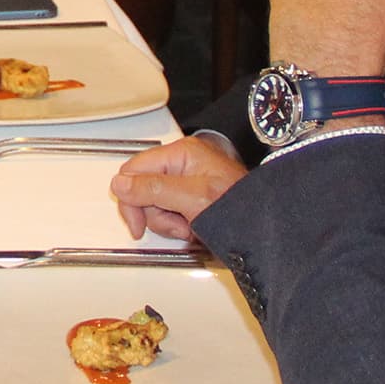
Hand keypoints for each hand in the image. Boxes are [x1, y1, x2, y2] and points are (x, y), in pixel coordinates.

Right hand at [110, 136, 247, 241]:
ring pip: (153, 206)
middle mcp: (181, 165)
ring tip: (191, 227)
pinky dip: (178, 227)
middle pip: (141, 190)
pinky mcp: (189, 201)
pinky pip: (168, 215)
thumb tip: (120, 185)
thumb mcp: (193, 197)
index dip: (130, 198)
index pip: (134, 170)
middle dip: (156, 214)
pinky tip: (194, 229)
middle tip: (177, 225)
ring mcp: (185, 184)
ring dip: (169, 224)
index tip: (137, 223)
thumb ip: (154, 188)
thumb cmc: (241, 207)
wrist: (264, 230)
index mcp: (181, 153)